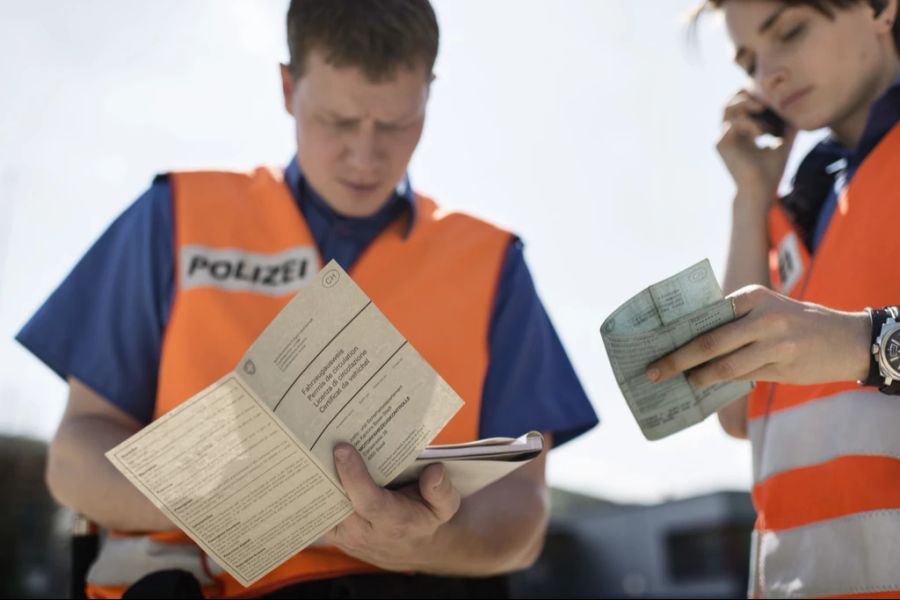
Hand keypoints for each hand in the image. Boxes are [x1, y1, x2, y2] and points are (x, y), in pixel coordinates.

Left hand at [322, 444, 460, 571]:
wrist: (411, 549)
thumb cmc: (425, 519)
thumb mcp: (445, 506)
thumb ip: (441, 490)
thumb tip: (433, 471)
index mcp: (394, 521)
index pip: (369, 500)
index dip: (354, 476)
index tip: (342, 448)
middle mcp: (364, 531)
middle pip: (337, 501)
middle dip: (325, 471)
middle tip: (315, 438)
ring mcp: (345, 536)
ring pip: (321, 506)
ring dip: (314, 479)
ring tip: (307, 446)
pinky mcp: (333, 535)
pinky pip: (317, 512)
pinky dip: (313, 490)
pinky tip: (309, 465)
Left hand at [646, 285, 870, 386]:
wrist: (849, 340)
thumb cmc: (795, 322)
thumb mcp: (767, 308)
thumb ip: (734, 320)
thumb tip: (689, 340)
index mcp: (753, 296)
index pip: (707, 313)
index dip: (679, 329)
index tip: (654, 339)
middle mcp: (763, 318)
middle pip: (709, 342)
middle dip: (677, 359)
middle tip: (654, 371)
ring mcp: (774, 345)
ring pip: (726, 366)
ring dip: (699, 377)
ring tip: (684, 381)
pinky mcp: (782, 369)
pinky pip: (743, 378)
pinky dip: (722, 383)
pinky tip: (707, 386)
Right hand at [717, 90, 796, 203]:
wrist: (759, 192)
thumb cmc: (769, 173)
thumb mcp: (783, 143)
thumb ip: (787, 127)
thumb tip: (801, 110)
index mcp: (740, 131)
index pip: (743, 102)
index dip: (757, 96)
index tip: (775, 99)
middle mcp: (728, 132)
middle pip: (732, 100)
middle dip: (749, 95)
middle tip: (766, 99)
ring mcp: (722, 137)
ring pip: (728, 107)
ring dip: (746, 104)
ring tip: (761, 109)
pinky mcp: (721, 144)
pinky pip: (733, 123)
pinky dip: (750, 125)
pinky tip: (761, 134)